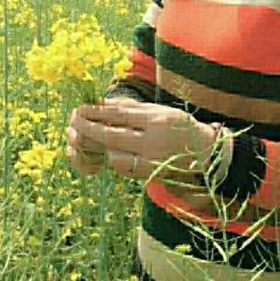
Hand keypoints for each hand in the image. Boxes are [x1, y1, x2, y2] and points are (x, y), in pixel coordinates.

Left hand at [67, 98, 215, 179]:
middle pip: (112, 136)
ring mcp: (151, 161)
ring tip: (93, 137)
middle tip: (74, 122)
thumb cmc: (180, 126)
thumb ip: (133, 109)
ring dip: (101, 146)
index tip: (81, 108)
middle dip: (89, 129)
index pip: (120, 115)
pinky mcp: (148, 175)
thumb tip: (103, 105)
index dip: (97, 112)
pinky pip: (123, 167)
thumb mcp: (161, 110)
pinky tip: (111, 150)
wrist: (205, 153)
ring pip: (114, 155)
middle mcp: (154, 142)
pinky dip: (114, 158)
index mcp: (158, 121)